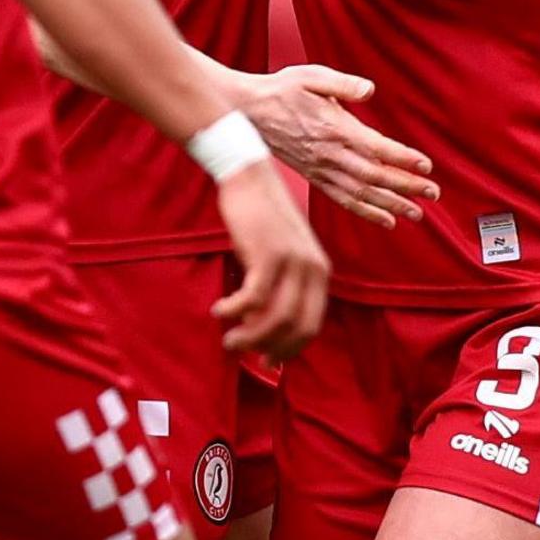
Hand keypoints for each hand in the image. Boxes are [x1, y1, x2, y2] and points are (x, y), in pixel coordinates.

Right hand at [210, 165, 327, 361]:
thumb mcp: (277, 259)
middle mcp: (313, 269)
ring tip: (229, 340)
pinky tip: (220, 311)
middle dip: (269, 348)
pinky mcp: (269, 253)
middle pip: (297, 327)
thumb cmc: (258, 222)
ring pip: (276, 318)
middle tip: (242, 351)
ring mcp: (293, 261)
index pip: (312, 326)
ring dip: (250, 337)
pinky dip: (235, 311)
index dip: (289, 349)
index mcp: (320, 273)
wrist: (250, 179)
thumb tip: (267, 334)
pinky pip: (254, 297)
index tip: (265, 361)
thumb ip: (279, 292)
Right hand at [230, 62, 435, 226]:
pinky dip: (366, 212)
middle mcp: (329, 154)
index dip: (403, 159)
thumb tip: (369, 90)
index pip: (376, 149)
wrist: (246, 113)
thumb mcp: (312, 76)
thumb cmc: (281, 90)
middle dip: (406, 187)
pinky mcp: (314, 177)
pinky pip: (343, 200)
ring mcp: (320, 169)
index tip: (426, 166)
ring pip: (361, 194)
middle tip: (433, 193)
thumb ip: (344, 84)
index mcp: (334, 128)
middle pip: (374, 177)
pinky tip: (387, 220)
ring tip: (417, 213)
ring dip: (392, 205)